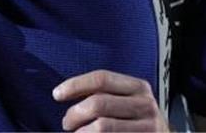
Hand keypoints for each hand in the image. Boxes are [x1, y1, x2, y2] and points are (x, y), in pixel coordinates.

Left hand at [52, 70, 168, 131]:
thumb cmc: (137, 120)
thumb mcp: (127, 100)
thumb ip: (104, 94)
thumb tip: (65, 92)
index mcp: (138, 87)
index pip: (101, 78)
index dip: (75, 85)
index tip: (57, 94)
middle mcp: (146, 105)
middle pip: (99, 103)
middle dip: (75, 114)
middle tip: (67, 122)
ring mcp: (148, 127)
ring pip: (102, 127)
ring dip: (82, 132)